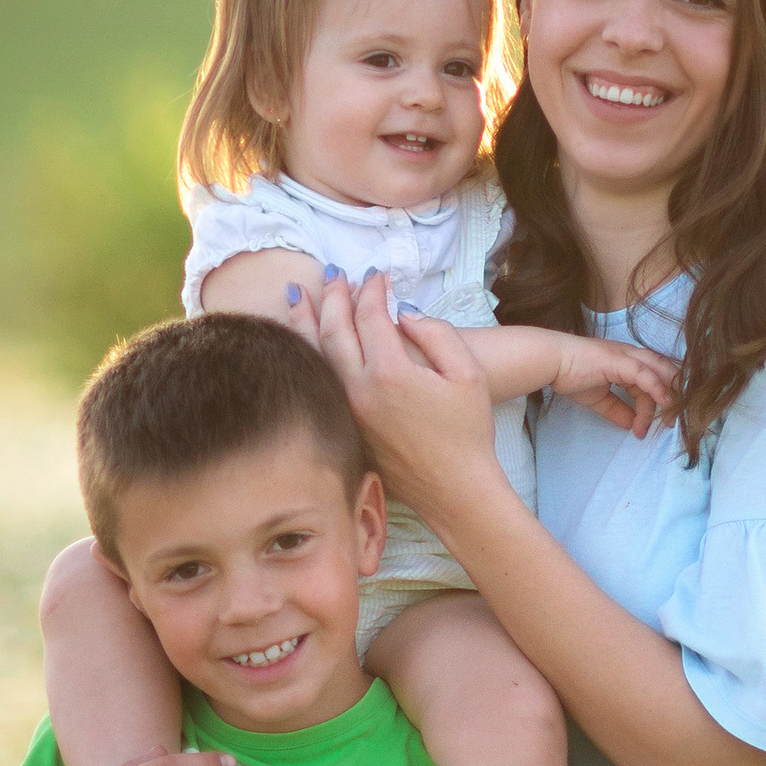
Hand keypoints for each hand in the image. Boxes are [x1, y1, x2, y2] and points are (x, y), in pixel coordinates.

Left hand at [316, 273, 510, 531]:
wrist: (456, 490)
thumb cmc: (469, 431)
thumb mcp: (468, 373)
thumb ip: (437, 333)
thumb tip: (403, 314)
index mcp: (390, 372)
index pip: (370, 316)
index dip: (372, 290)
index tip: (377, 276)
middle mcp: (359, 390)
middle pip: (334, 330)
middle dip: (333, 297)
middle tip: (336, 275)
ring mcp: (346, 412)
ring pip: (315, 356)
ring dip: (304, 320)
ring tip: (296, 294)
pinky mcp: (345, 428)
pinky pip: (319, 382)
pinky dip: (308, 355)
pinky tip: (304, 342)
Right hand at [549, 335, 676, 441]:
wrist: (552, 362)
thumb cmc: (570, 374)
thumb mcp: (599, 399)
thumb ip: (617, 411)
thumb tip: (631, 426)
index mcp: (628, 361)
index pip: (652, 380)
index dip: (656, 404)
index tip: (652, 426)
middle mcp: (632, 355)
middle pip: (665, 372)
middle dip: (673, 397)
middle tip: (671, 423)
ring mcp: (628, 355)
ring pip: (659, 373)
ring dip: (667, 398)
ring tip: (667, 421)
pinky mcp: (621, 360)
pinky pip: (646, 375)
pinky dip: (658, 389)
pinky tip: (664, 404)